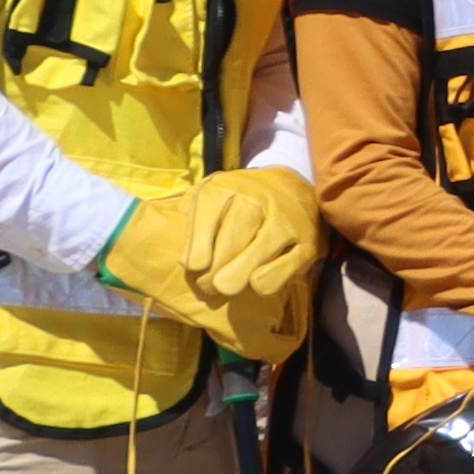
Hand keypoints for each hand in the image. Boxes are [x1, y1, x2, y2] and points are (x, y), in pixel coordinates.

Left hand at [97, 167, 320, 362]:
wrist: (290, 187)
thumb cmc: (236, 201)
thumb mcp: (206, 199)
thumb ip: (186, 225)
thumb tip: (168, 262)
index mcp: (225, 189)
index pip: (208, 214)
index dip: (199, 245)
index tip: (193, 267)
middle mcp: (257, 201)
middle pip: (233, 241)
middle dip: (215, 272)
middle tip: (207, 285)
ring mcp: (284, 223)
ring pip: (257, 258)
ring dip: (237, 279)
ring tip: (226, 286)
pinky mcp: (306, 245)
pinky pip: (281, 273)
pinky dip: (265, 282)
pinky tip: (256, 282)